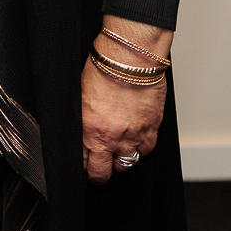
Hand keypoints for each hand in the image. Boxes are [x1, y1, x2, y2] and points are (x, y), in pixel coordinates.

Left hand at [79, 17, 171, 184]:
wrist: (130, 57)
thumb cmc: (103, 68)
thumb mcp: (80, 96)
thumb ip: (81, 120)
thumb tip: (79, 133)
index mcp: (88, 131)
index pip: (82, 165)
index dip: (81, 170)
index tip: (82, 170)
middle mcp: (110, 138)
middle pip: (103, 173)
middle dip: (99, 174)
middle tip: (99, 169)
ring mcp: (133, 135)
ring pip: (127, 164)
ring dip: (122, 159)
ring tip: (118, 150)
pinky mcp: (152, 128)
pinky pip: (147, 150)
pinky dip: (142, 147)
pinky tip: (136, 139)